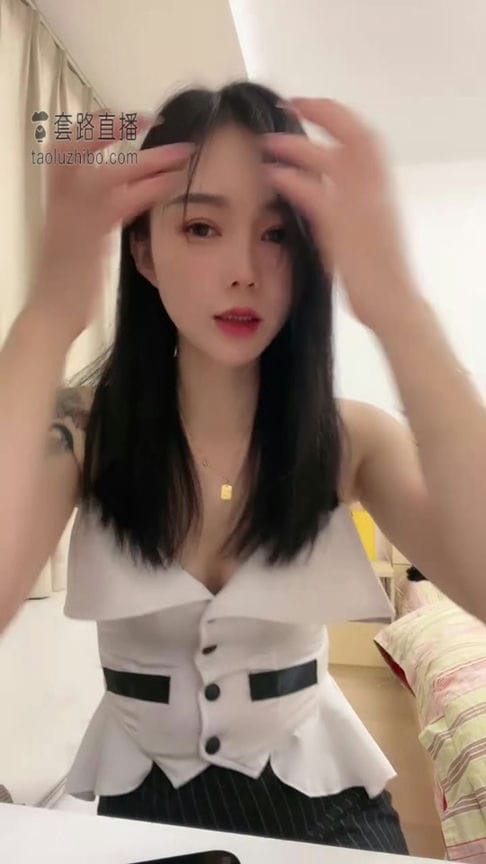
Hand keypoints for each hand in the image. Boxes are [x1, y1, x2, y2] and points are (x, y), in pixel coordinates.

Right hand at [29, 111, 193, 343]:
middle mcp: (61, 202)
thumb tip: (130, 197)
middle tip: (154, 118)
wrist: (51, 315)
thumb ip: (99, 216)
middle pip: (81, 146)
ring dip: (149, 158)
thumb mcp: (82, 242)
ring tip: (181, 151)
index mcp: (57, 201)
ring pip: (110, 173)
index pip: (67, 147)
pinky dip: (149, 190)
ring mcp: (73, 219)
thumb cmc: (68, 284)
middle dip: (117, 127)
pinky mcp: (89, 239)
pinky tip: (172, 184)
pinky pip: (121, 204)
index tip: (125, 117)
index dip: (94, 127)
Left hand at [260, 98, 418, 331]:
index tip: (308, 104)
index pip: (364, 137)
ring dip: (298, 146)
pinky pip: (315, 195)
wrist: (392, 301)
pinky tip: (273, 175)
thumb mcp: (366, 227)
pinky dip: (293, 180)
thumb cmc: (377, 271)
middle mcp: (375, 191)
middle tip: (287, 103)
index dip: (336, 115)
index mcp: (382, 189)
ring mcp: (361, 209)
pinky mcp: (344, 231)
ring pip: (332, 160)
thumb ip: (349, 202)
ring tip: (268, 141)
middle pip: (353, 135)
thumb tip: (321, 183)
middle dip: (320, 113)